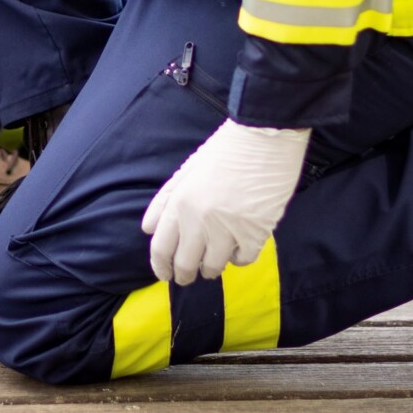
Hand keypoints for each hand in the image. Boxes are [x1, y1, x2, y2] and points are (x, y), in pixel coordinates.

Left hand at [141, 120, 310, 284]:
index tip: (165, 275)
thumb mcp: (187, 170)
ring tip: (215, 260)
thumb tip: (148, 229)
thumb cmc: (225, 150)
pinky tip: (238, 247)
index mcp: (180, 203)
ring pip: (214, 267)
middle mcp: (200, 220)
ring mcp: (228, 228)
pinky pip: (242, 260)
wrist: (265, 135)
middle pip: (185, 264)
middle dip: (185, 275)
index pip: (161, 248)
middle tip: (188, 276)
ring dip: (212, 267)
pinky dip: (238, 257)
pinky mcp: (256, 232)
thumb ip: (165, 201)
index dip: (160, 267)